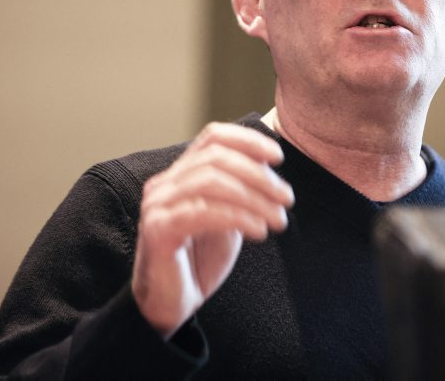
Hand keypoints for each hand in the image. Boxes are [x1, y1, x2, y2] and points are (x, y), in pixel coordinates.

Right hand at [131, 122, 293, 337]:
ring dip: (254, 198)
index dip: (247, 141)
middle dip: (258, 175)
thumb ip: (240, 194)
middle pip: (216, 158)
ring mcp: (157, 205)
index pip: (212, 137)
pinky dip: (238, 217)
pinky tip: (259, 231)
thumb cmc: (199, 262)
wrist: (171, 306)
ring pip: (212, 182)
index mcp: (179, 175)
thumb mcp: (227, 220)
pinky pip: (203, 212)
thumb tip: (268, 172)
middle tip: (287, 198)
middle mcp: (164, 184)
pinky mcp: (158, 230)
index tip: (278, 157)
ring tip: (278, 219)